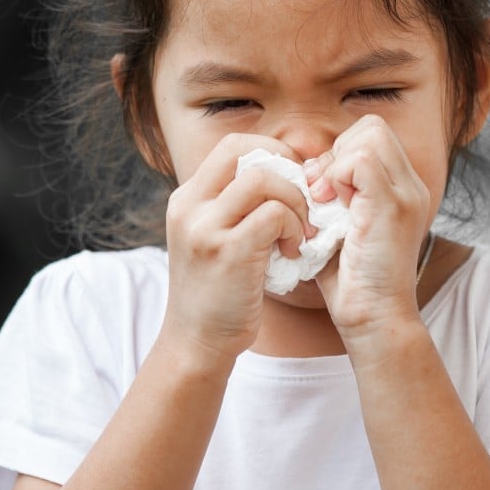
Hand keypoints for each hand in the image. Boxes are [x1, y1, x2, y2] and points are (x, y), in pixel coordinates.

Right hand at [160, 134, 313, 365]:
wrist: (196, 343)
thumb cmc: (218, 292)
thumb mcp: (213, 238)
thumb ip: (234, 207)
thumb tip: (282, 175)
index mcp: (187, 198)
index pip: (232, 145)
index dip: (271, 151)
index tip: (293, 181)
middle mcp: (189, 206)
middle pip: (244, 151)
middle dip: (286, 168)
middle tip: (303, 201)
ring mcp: (204, 228)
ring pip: (263, 180)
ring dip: (294, 202)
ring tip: (299, 233)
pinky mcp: (226, 252)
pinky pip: (274, 215)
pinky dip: (294, 228)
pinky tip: (294, 251)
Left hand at [306, 115, 431, 345]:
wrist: (374, 319)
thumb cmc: (350, 281)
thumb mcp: (339, 227)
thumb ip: (331, 196)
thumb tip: (305, 172)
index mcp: (401, 189)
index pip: (372, 135)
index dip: (339, 153)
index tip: (320, 190)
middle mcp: (410, 186)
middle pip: (372, 128)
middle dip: (336, 152)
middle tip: (320, 193)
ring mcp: (406, 194)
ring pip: (368, 136)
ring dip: (335, 163)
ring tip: (323, 200)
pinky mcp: (393, 206)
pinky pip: (361, 161)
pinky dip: (336, 176)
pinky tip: (327, 207)